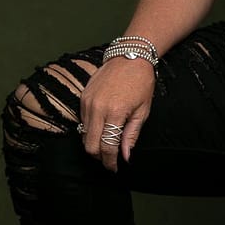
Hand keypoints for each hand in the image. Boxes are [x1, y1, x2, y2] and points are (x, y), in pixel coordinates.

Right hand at [78, 57, 155, 171]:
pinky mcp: (82, 97)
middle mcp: (97, 108)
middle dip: (99, 157)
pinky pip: (82, 121)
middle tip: (110, 160)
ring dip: (94, 144)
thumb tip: (125, 156)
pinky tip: (102, 129)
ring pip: (83, 135)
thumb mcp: (143, 110)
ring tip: (106, 146)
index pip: (106, 147)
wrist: (130, 56)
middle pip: (90, 145)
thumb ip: (131, 134)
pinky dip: (90, 130)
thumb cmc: (141, 83)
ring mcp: (87, 102)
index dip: (110, 162)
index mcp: (114, 112)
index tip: (114, 168)